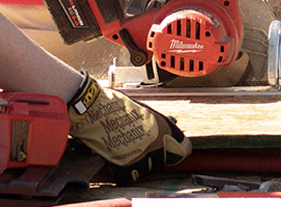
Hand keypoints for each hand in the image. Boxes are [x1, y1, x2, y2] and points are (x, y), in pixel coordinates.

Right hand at [66, 72, 192, 181]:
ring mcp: (143, 157)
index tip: (171, 149)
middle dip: (154, 155)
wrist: (96, 109)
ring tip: (125, 147)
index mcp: (166, 129)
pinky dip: (124, 171)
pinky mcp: (126, 167)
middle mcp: (158, 145)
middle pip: (163, 160)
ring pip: (147, 168)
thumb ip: (160, 121)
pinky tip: (118, 157)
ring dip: (139, 162)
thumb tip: (173, 122)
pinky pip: (130, 176)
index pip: (184, 150)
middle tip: (139, 144)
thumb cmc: (117, 105)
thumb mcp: (144, 109)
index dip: (177, 150)